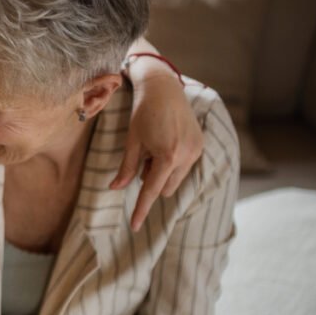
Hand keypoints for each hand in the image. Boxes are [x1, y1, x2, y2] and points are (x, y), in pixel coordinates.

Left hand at [112, 70, 202, 230]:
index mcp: (168, 156)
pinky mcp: (201, 145)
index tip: (135, 226)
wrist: (164, 88)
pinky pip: (184, 167)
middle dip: (151, 179)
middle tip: (143, 156)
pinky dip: (172, 163)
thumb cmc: (143, 113)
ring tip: (154, 147)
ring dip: (162, 171)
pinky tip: (165, 142)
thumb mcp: (131, 142)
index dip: (141, 209)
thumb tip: (115, 188)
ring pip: (175, 179)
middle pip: (164, 188)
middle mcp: (187, 155)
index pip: (152, 190)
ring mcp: (197, 150)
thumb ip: (126, 168)